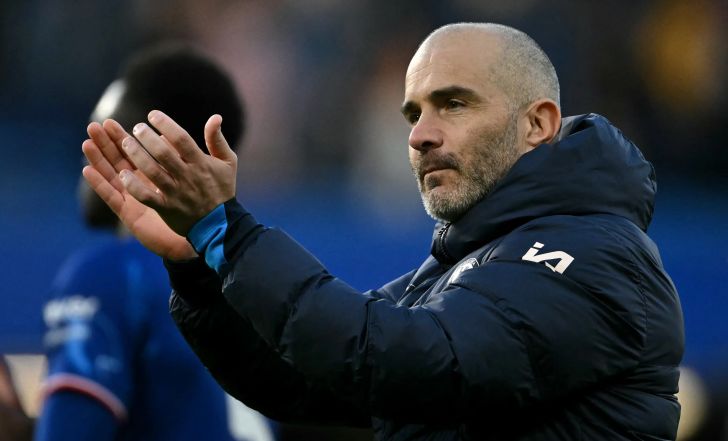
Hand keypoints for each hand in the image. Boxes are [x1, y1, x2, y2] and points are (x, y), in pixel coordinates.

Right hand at [82, 120, 197, 260]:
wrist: (202, 235)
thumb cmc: (199, 208)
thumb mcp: (196, 178)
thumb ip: (186, 156)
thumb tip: (172, 135)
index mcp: (155, 174)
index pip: (136, 152)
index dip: (123, 137)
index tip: (113, 122)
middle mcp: (142, 185)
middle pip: (120, 160)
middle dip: (108, 143)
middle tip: (96, 125)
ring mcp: (134, 199)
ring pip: (113, 175)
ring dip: (99, 159)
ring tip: (87, 141)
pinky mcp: (130, 215)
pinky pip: (113, 198)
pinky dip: (100, 184)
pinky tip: (87, 170)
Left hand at [117, 110, 236, 235]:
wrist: (219, 224)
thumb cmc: (221, 189)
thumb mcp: (227, 162)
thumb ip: (217, 140)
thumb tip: (215, 117)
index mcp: (201, 163)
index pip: (181, 139)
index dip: (165, 124)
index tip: (152, 115)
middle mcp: (187, 177)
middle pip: (163, 154)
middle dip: (147, 137)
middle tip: (137, 128)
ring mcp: (176, 193)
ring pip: (153, 172)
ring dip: (137, 155)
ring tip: (125, 142)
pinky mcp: (166, 209)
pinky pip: (146, 197)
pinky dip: (133, 186)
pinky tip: (122, 174)